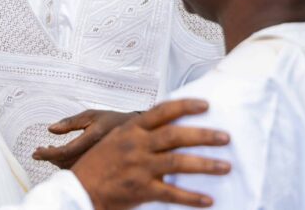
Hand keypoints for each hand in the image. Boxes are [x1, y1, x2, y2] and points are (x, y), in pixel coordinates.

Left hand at [33, 110, 137, 168]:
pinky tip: (60, 155)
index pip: (64, 152)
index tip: (36, 152)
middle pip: (66, 163)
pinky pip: (79, 168)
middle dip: (50, 158)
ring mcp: (97, 161)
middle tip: (39, 151)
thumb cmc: (112, 120)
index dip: (48, 154)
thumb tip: (50, 129)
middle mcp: (95, 153)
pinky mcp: (99, 165)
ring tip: (48, 151)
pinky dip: (66, 163)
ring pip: (71, 168)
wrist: (133, 130)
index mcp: (92, 139)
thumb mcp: (91, 115)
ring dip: (57, 162)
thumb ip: (70, 122)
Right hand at [71, 99, 230, 209]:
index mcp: (130, 130)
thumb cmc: (98, 164)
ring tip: (225, 166)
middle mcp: (136, 145)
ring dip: (205, 164)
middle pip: (175, 135)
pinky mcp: (141, 189)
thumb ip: (140, 133)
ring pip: (177, 163)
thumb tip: (167, 125)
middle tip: (225, 136)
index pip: (162, 112)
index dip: (185, 106)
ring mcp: (139, 167)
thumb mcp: (116, 139)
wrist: (79, 188)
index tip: (206, 104)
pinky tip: (208, 200)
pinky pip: (172, 193)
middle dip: (203, 135)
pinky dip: (192, 197)